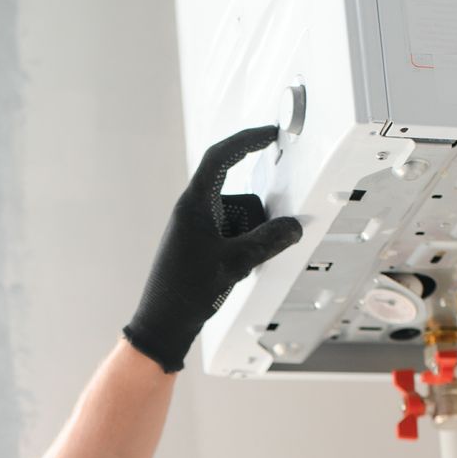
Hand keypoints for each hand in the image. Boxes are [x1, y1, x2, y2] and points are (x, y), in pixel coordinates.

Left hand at [122, 125, 303, 373]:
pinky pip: (232, 234)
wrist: (163, 323)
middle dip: (255, 221)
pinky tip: (230, 272)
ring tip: (233, 267)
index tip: (270, 133)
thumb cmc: (185, 293)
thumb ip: (267, 242)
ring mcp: (197, 227)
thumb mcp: (234, 264)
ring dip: (248, 239)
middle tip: (249, 252)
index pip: (221, 157)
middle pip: (241, 197)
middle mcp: (194, 210)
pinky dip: (241, 249)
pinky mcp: (201, 243)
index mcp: (195, 204)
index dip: (247, 140)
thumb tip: (293, 227)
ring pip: (240, 218)